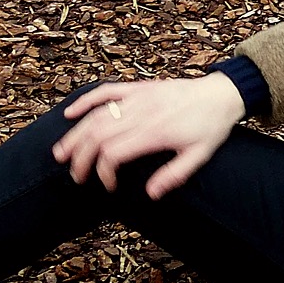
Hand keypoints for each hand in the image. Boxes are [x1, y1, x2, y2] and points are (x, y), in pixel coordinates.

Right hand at [51, 75, 245, 197]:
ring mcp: (138, 98)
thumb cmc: (211, 127)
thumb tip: (150, 195)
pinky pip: (105, 91)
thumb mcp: (200, 155)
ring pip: (96, 115)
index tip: (109, 185)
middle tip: (75, 175)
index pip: (114, 153)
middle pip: (98, 135)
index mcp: (155, 133)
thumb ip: (174, 175)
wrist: (222, 94)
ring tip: (61, 153)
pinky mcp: (138, 87)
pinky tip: (69, 114)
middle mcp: (142, 113)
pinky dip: (85, 101)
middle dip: (81, 158)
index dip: (104, 172)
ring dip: (75, 135)